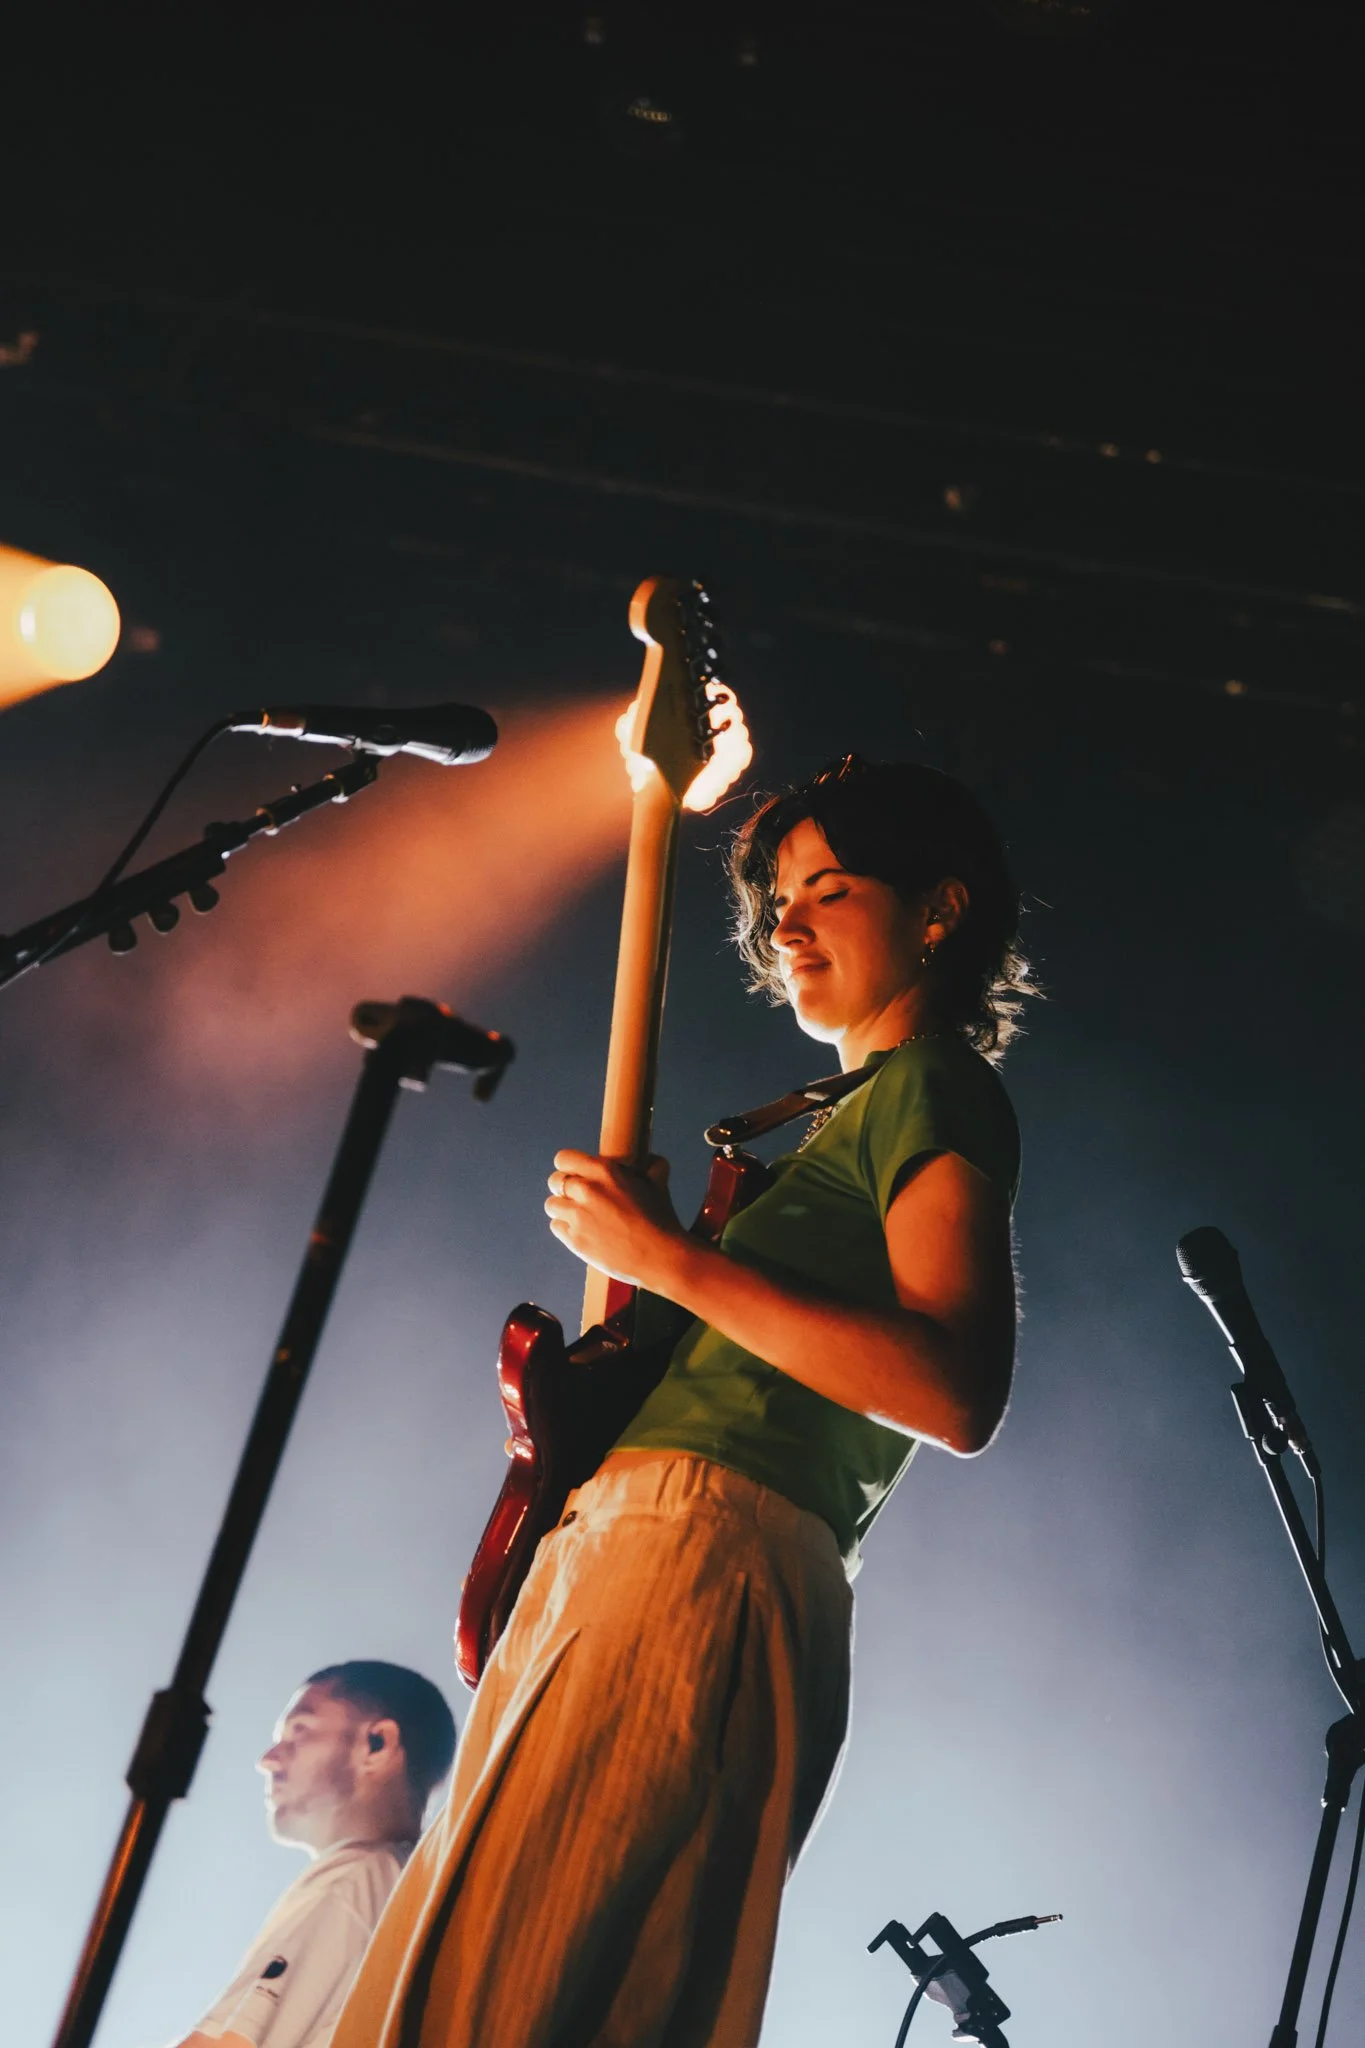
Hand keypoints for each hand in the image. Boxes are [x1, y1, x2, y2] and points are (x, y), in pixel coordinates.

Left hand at [544, 1149, 683, 1288]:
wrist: (660, 1257)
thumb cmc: (661, 1219)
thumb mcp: (658, 1184)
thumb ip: (652, 1165)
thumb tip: (651, 1157)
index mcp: (604, 1171)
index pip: (564, 1159)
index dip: (567, 1166)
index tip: (573, 1174)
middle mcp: (587, 1190)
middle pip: (554, 1181)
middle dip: (563, 1188)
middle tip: (577, 1197)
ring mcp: (578, 1216)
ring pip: (551, 1205)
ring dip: (562, 1209)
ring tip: (580, 1216)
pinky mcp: (575, 1240)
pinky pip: (556, 1227)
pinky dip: (566, 1229)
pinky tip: (582, 1232)